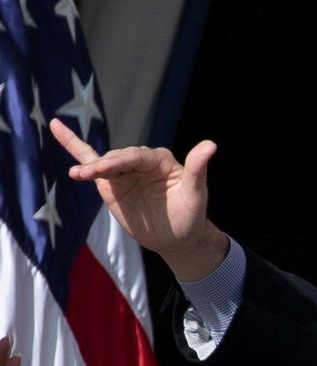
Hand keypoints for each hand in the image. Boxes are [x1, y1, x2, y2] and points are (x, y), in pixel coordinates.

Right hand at [49, 118, 229, 280]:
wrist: (176, 238)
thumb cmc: (190, 215)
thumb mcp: (196, 193)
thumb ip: (198, 169)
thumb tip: (211, 144)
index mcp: (160, 159)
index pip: (136, 156)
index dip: (120, 161)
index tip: (105, 168)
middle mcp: (140, 161)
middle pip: (117, 159)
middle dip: (103, 166)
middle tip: (90, 174)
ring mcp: (124, 170)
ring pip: (102, 162)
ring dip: (89, 166)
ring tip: (79, 174)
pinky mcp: (111, 182)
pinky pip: (91, 160)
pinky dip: (73, 144)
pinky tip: (56, 127)